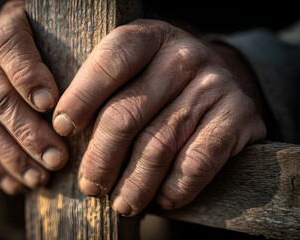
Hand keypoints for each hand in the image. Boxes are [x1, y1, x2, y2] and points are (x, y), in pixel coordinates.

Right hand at [0, 1, 67, 193]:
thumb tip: (88, 95)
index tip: (50, 103)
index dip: (26, 75)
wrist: (17, 46)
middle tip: (57, 159)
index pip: (8, 44)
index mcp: (5, 25)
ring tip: (41, 178)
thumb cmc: (53, 45)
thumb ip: (69, 51)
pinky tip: (16, 183)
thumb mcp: (63, 35)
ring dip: (12, 157)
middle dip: (28, 133)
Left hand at [53, 19, 265, 215]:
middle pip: (126, 114)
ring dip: (134, 184)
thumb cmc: (161, 82)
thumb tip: (64, 134)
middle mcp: (182, 57)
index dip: (80, 99)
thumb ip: (102, 92)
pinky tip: (160, 201)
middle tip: (90, 186)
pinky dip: (173, 189)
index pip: (109, 63)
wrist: (225, 77)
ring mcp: (213, 85)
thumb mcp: (133, 70)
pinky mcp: (239, 116)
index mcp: (149, 37)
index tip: (62, 128)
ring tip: (120, 204)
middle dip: (101, 158)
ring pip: (158, 146)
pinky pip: (196, 163)